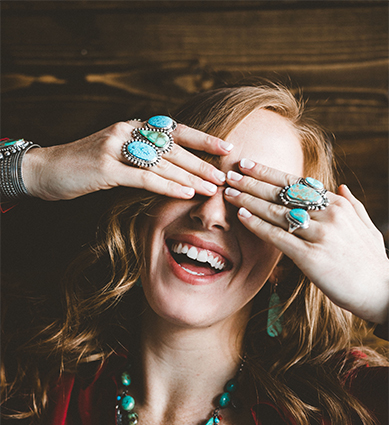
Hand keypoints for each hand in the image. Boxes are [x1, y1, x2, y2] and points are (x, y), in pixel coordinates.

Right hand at [22, 121, 231, 200]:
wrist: (46, 169)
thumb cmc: (85, 165)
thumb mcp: (116, 154)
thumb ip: (141, 155)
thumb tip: (174, 167)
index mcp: (132, 126)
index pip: (174, 130)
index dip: (202, 138)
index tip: (225, 146)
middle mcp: (127, 131)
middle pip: (173, 148)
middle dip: (201, 163)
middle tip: (224, 175)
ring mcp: (115, 147)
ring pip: (162, 162)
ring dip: (191, 176)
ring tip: (213, 187)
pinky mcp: (105, 167)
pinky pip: (144, 177)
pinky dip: (168, 185)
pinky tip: (186, 193)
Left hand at [224, 160, 388, 323]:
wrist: (383, 292)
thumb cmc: (372, 261)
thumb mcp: (366, 227)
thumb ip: (353, 205)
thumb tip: (341, 187)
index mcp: (338, 204)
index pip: (296, 183)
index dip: (269, 173)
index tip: (249, 165)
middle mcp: (329, 214)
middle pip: (282, 193)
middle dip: (252, 182)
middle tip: (230, 174)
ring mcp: (320, 235)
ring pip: (276, 212)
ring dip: (249, 201)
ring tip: (229, 193)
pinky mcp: (311, 257)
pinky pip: (278, 237)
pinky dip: (258, 225)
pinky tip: (242, 217)